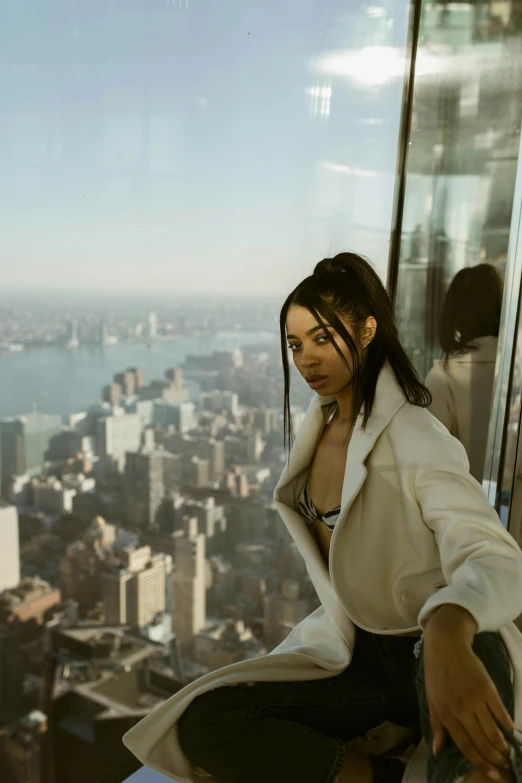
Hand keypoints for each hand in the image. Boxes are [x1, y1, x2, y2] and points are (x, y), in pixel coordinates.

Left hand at [423, 608, 513, 779]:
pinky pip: (501, 712)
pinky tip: (508, 730)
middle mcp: (461, 710)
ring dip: (502, 745)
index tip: (490, 773)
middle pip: (481, 742)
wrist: (446, 645)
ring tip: (506, 753)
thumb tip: (437, 751)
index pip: (465, 745)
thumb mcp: (431, 699)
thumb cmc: (436, 673)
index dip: (479, 762)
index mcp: (446, 714)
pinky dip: (506, 724)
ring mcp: (476, 699)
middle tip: (502, 766)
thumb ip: (437, 726)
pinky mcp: (488, 689)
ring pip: (493, 731)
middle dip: (494, 758)